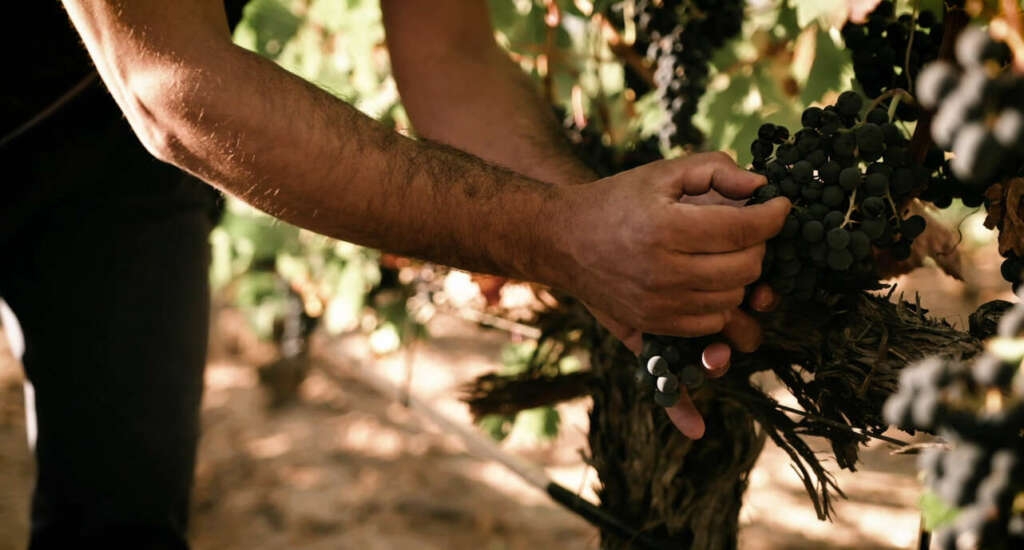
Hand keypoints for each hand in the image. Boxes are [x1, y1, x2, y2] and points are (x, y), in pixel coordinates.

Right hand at [561, 153, 788, 438]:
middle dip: (759, 245)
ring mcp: (657, 305)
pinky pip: (711, 323)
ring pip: (733, 299)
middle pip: (746, 268)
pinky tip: (709, 278)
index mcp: (665, 228)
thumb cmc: (616, 200)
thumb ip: (714, 169)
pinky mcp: (652, 326)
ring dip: (741, 276)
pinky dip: (721, 302)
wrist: (562, 240)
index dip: (774, 215)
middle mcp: (662, 272)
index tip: (781, 206)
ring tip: (725, 253)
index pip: (745, 228)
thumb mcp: (662, 172)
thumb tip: (761, 187)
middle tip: (748, 229)